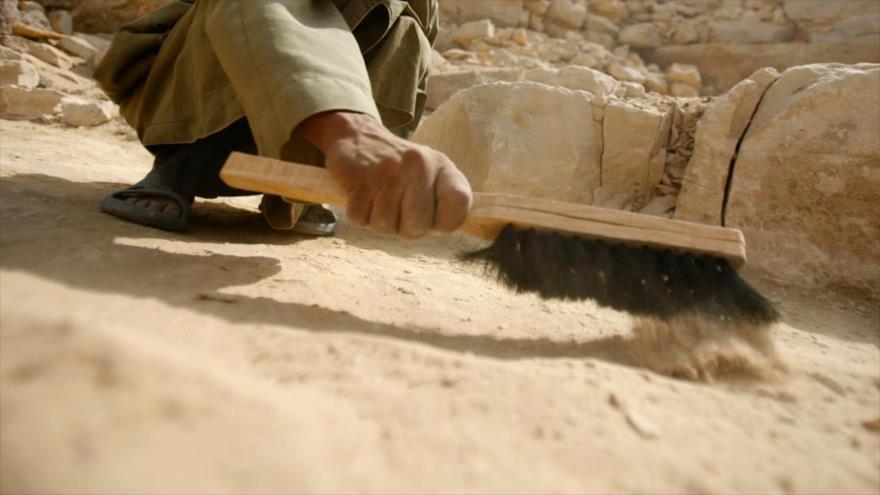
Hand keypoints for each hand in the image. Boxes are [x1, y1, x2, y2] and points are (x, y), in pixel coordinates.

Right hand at [298, 111, 471, 238]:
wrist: (357, 136)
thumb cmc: (399, 168)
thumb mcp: (430, 175)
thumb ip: (447, 202)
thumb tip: (446, 227)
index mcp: (442, 167)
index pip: (459, 205)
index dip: (443, 223)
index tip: (430, 216)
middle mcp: (420, 166)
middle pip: (417, 227)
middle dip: (403, 228)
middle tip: (397, 209)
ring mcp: (389, 172)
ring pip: (386, 226)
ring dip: (378, 220)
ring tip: (378, 198)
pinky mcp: (361, 178)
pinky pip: (361, 218)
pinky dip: (359, 214)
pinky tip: (362, 194)